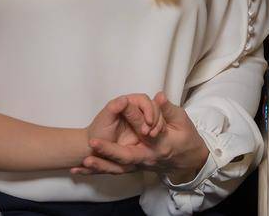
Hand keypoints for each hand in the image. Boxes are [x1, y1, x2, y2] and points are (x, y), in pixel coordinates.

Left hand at [75, 93, 208, 184]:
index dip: (130, 128)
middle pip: (126, 159)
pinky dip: (97, 171)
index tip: (111, 127)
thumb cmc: (187, 138)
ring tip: (82, 164)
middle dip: (107, 154)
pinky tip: (78, 171)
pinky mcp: (135, 167)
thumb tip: (159, 96)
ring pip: (118, 168)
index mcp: (160, 146)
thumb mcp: (183, 121)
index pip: (142, 136)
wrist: (189, 160)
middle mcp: (148, 158)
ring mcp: (141, 166)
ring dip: (100, 167)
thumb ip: (169, 110)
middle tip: (91, 148)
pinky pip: (114, 171)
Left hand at [86, 93, 159, 151]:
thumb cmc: (98, 132)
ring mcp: (140, 122)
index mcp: (127, 104)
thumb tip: (125, 99)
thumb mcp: (105, 120)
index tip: (148, 121)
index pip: (144, 100)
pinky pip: (155, 130)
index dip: (149, 109)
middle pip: (153, 109)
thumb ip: (114, 107)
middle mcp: (135, 111)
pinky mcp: (143, 133)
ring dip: (158, 126)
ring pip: (156, 119)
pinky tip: (153, 139)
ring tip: (152, 136)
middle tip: (150, 133)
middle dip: (155, 120)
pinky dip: (157, 132)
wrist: (95, 148)